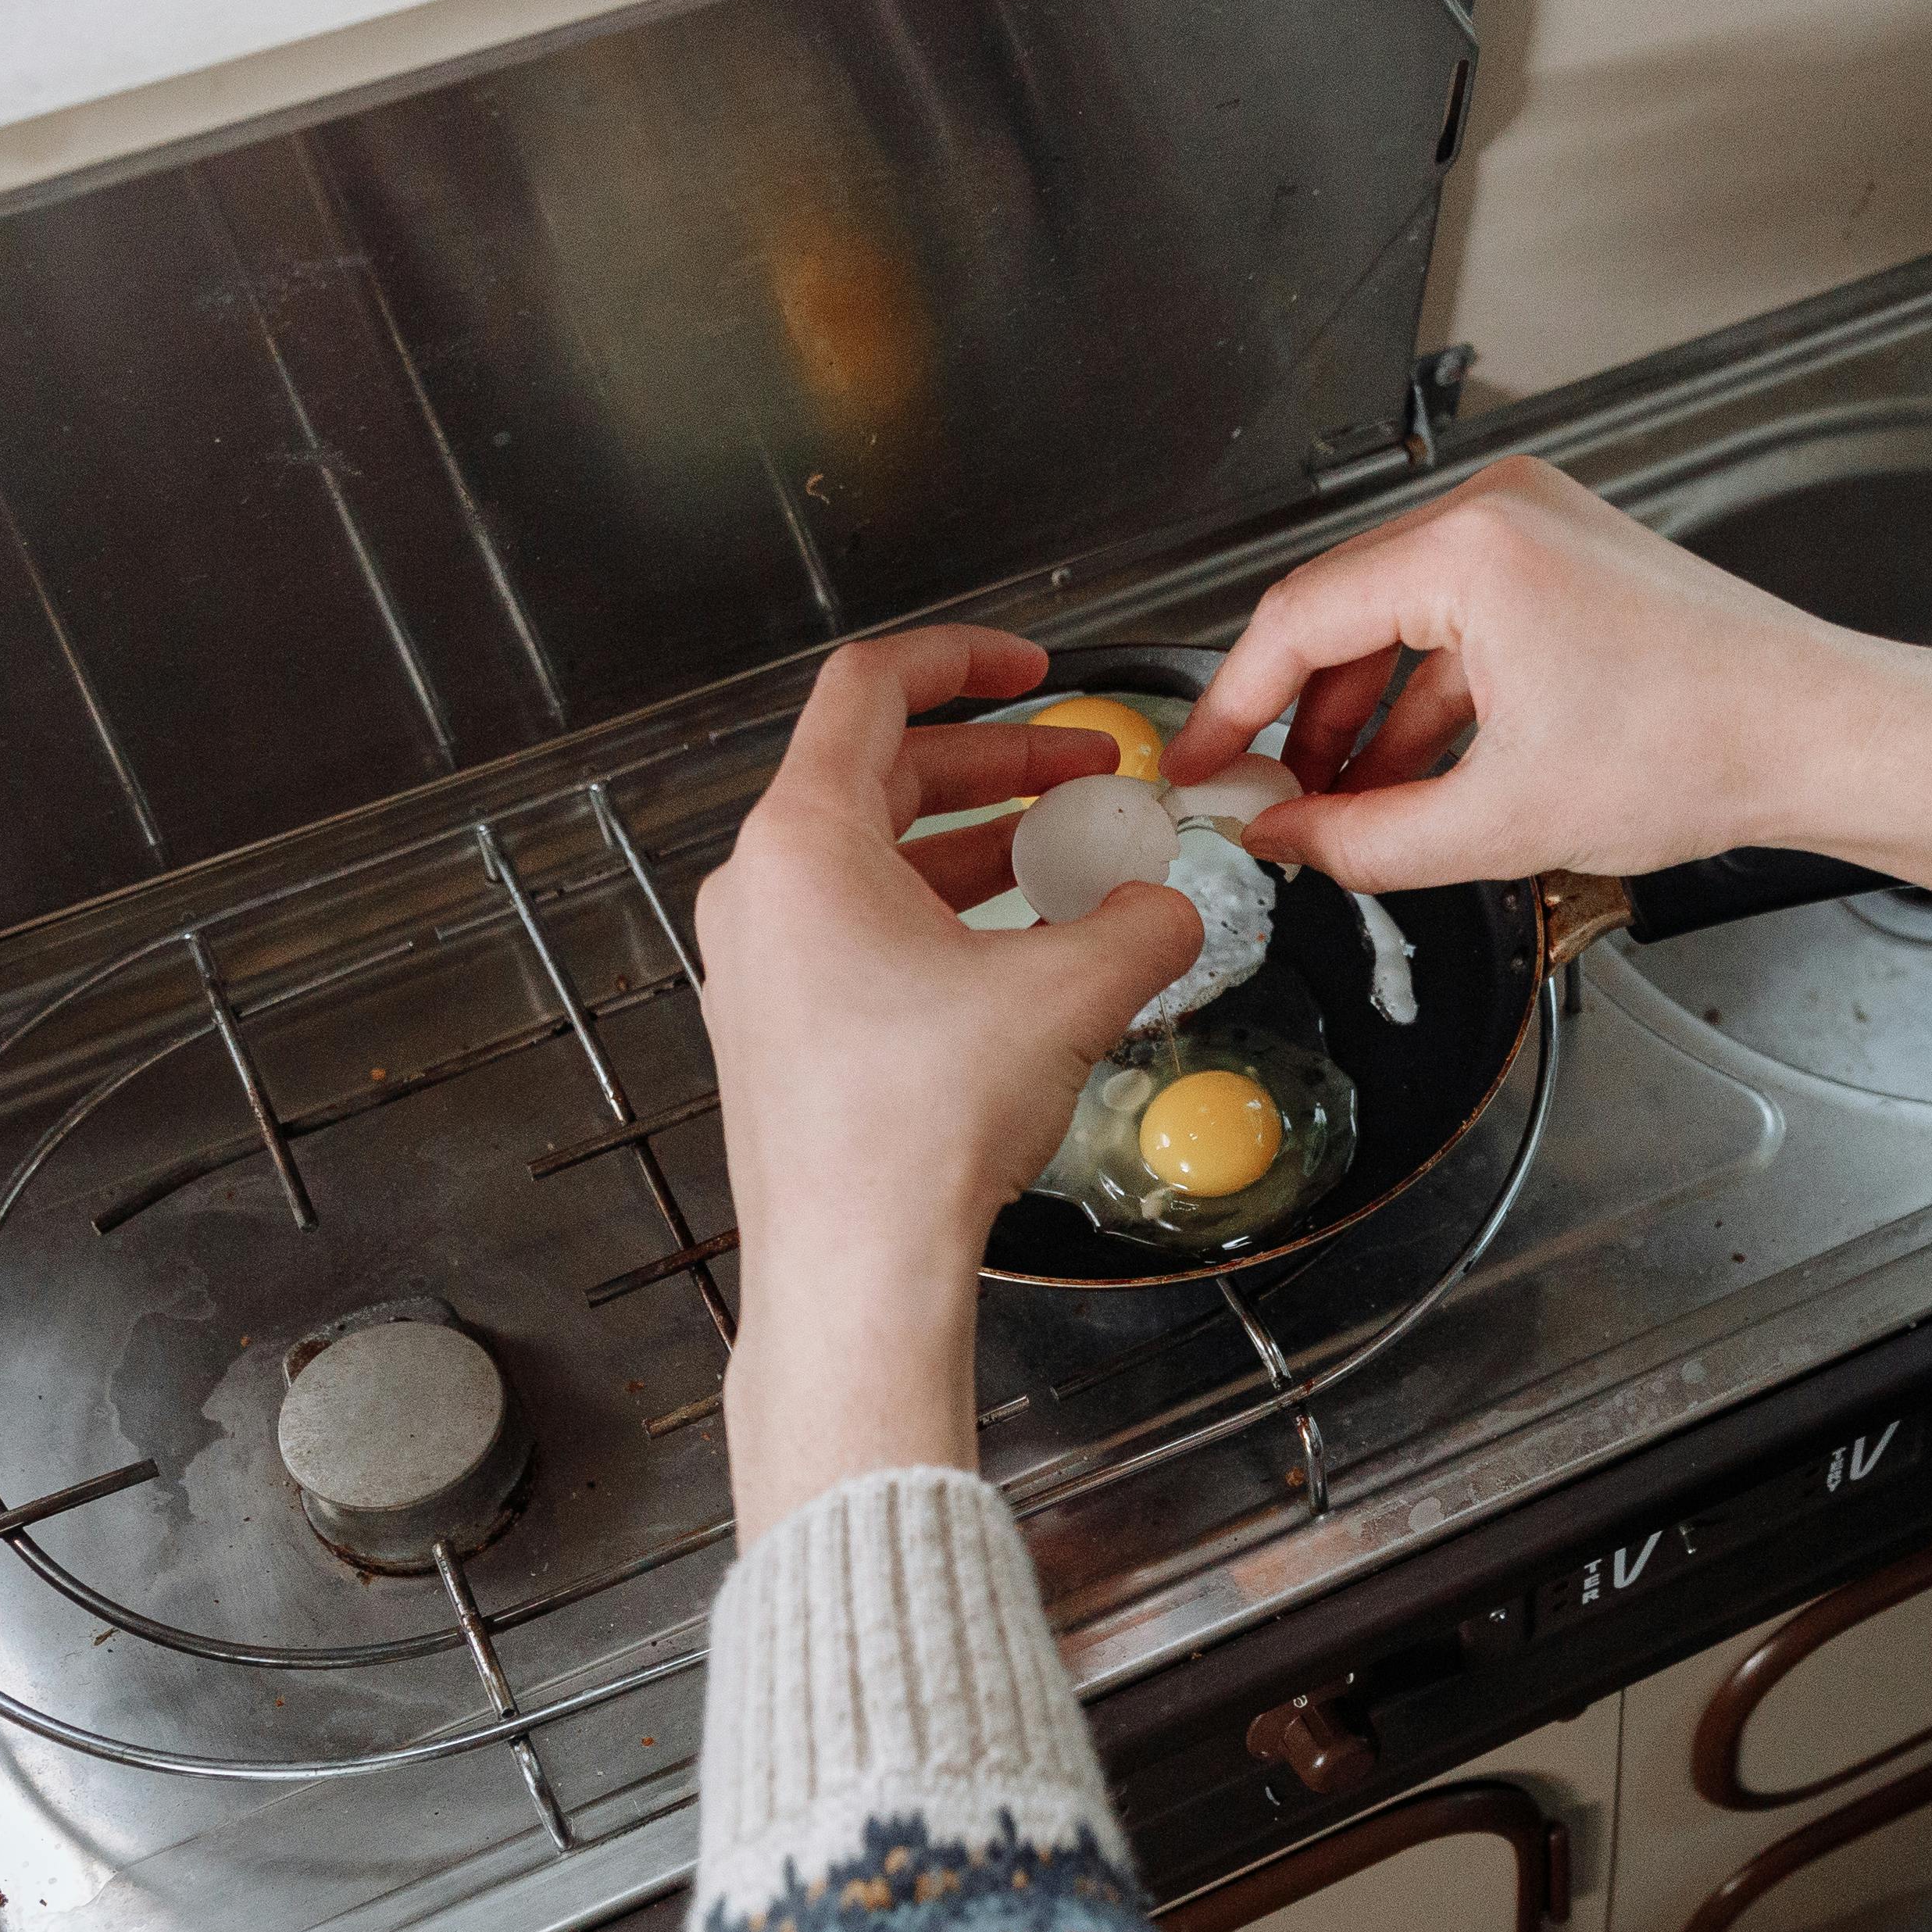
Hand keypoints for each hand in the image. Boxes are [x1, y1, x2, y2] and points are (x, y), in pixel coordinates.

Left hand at [696, 628, 1199, 1535]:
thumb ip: (1141, 925)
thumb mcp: (1068, 996)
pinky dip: (942, 918)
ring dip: (975, 846)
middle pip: (881, 774)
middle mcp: (761, 892)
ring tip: (1068, 862)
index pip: (871, 688)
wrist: (854, 1274)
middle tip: (1082, 775)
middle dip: (995, 765)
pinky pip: (862, 933)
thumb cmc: (913, 1132)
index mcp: (802, 842)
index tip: (1032, 666)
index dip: (964, 658)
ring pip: (874, 861)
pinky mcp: (781, 1033)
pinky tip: (1020, 957)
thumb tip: (1170, 910)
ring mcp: (762, 966)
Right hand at [1164, 459, 1931, 957]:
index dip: (1233, 705)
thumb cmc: (1702, 748)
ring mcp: (1540, 526)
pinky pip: (1464, 624)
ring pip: (1405, 623)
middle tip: (1268, 801)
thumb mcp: (1499, 822)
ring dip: (1368, 720)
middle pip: (1347, 614)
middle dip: (1303, 720)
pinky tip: (1415, 779)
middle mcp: (1500, 511)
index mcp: (1471, 547)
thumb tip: (1282, 842)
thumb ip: (1361, 839)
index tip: (1203, 765)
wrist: (1823, 734)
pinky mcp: (1571, 557)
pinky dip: (1432, 701)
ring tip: (1343, 810)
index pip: (1298, 618)